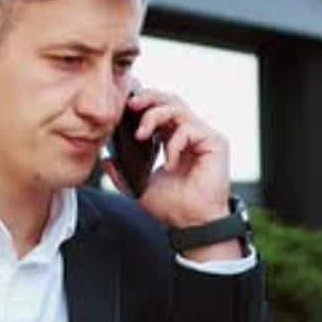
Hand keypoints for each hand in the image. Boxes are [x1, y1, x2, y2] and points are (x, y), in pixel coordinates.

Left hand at [124, 88, 230, 228]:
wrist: (192, 223)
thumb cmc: (173, 207)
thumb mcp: (140, 187)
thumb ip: (122, 174)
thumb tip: (106, 159)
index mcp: (174, 139)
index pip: (160, 109)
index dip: (144, 104)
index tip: (124, 108)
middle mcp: (190, 134)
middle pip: (171, 99)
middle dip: (148, 97)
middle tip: (130, 105)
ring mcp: (203, 136)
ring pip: (178, 108)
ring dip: (154, 116)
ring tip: (141, 135)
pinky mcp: (215, 142)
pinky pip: (189, 128)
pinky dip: (174, 144)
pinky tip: (170, 165)